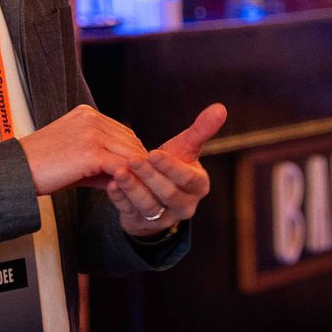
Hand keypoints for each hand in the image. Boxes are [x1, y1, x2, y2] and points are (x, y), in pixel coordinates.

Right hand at [19, 105, 148, 195]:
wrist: (17, 171)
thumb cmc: (42, 166)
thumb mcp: (75, 157)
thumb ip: (101, 162)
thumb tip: (125, 175)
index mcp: (87, 114)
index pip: (122, 132)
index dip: (133, 152)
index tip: (139, 170)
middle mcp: (92, 119)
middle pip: (129, 141)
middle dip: (140, 162)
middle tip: (148, 182)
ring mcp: (91, 133)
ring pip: (128, 153)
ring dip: (137, 172)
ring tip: (143, 188)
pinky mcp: (90, 152)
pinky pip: (119, 166)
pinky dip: (127, 178)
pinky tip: (129, 190)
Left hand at [105, 103, 226, 238]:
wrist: (155, 190)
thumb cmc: (174, 163)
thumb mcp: (187, 148)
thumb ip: (202, 130)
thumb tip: (221, 108)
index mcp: (199, 186)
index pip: (187, 179)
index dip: (170, 167)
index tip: (153, 152)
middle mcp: (185, 206)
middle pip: (168, 193)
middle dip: (150, 177)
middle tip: (133, 160)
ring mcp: (164, 218)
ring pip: (149, 206)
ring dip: (133, 188)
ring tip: (119, 172)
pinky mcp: (142, 223)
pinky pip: (130, 213)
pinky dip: (120, 200)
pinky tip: (111, 185)